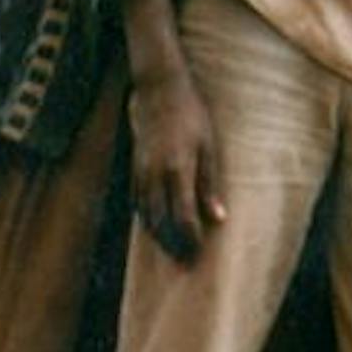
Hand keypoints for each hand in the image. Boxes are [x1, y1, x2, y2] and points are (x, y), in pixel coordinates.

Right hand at [127, 67, 223, 261]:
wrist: (159, 90)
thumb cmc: (191, 115)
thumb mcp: (208, 146)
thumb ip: (210, 184)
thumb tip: (218, 218)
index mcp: (178, 170)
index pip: (183, 217)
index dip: (190, 239)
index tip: (199, 254)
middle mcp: (155, 175)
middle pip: (161, 222)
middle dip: (173, 244)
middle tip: (186, 262)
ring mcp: (141, 172)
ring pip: (146, 214)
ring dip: (158, 235)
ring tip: (172, 251)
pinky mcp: (134, 167)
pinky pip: (138, 202)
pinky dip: (147, 218)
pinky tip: (157, 226)